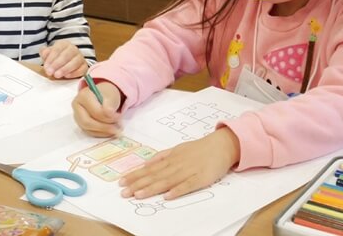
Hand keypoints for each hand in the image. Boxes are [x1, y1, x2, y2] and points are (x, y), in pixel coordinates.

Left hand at [40, 41, 86, 78]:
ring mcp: (80, 57)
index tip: (46, 67)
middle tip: (50, 72)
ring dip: (65, 69)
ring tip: (57, 75)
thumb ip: (45, 53)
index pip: (57, 49)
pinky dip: (75, 73)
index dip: (51, 58)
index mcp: (63, 44)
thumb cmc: (56, 59)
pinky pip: (82, 69)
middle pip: (66, 55)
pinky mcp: (84, 66)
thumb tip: (44, 52)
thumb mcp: (49, 55)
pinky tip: (67, 76)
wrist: (67, 64)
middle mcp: (73, 49)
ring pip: (75, 62)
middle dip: (57, 64)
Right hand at [72, 81, 122, 136]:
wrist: (102, 95)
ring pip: (89, 130)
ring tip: (116, 128)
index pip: (95, 112)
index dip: (108, 117)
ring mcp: (77, 117)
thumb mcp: (110, 95)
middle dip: (104, 127)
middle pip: (87, 122)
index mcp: (83, 96)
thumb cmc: (106, 94)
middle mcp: (77, 107)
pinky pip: (91, 133)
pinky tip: (111, 131)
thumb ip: (109, 103)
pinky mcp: (81, 125)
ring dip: (104, 132)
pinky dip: (102, 134)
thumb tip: (109, 113)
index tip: (119, 117)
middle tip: (118, 129)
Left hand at [119, 127, 239, 198]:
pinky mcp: (201, 178)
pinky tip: (167, 196)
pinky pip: (187, 186)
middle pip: (154, 176)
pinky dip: (177, 190)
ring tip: (138, 195)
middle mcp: (176, 164)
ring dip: (151, 188)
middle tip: (123, 192)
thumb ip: (162, 156)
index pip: (149, 169)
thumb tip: (146, 163)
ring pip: (167, 181)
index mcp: (170, 158)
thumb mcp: (177, 149)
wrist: (221, 145)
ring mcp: (188, 171)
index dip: (135, 175)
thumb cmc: (198, 149)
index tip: (121, 182)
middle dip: (138, 184)